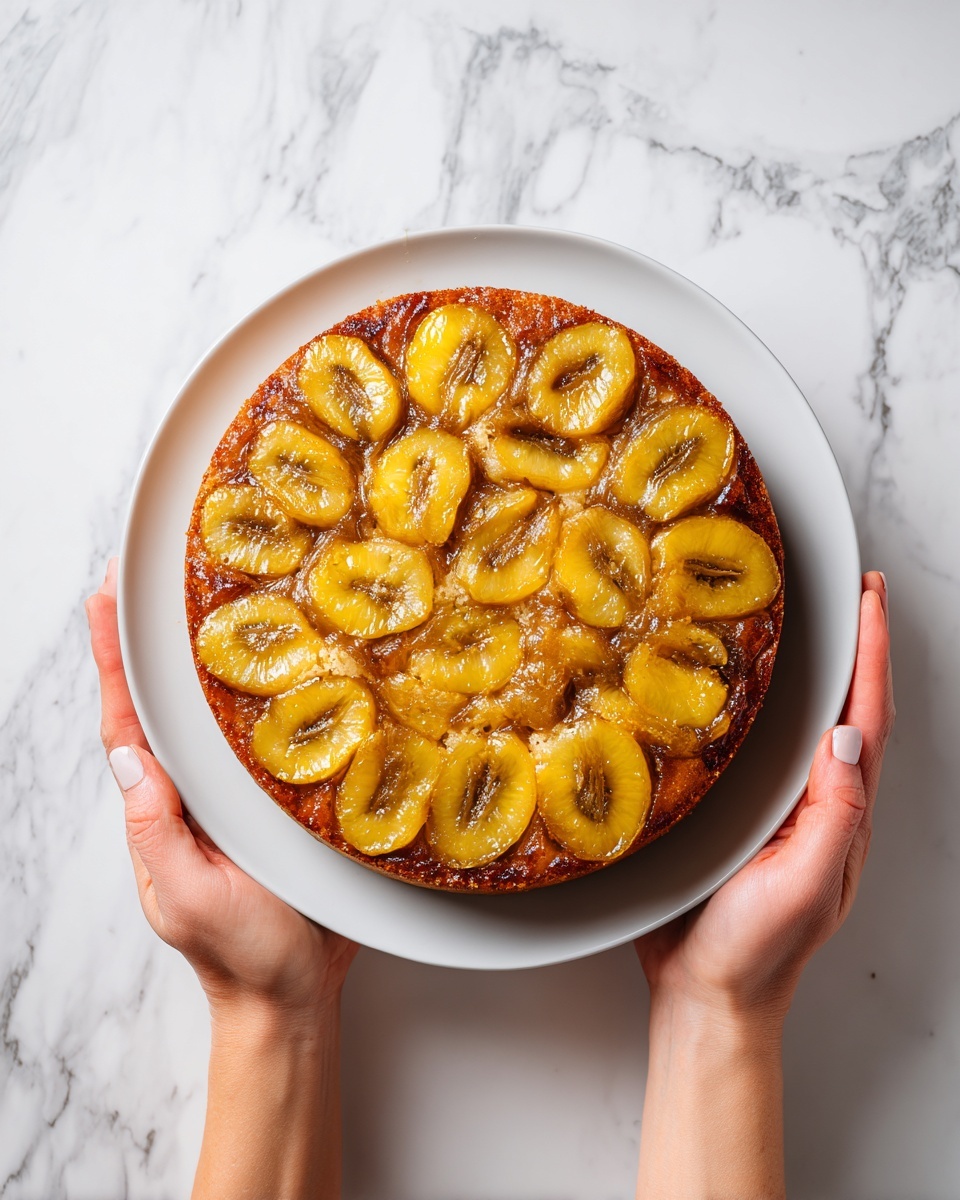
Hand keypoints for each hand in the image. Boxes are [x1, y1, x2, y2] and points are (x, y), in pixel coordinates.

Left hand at [86, 558, 357, 1020]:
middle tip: (148, 571)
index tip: (106, 596)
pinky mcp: (280, 798)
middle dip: (150, 638)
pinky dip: (265, 694)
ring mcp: (235, 794)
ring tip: (207, 594)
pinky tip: (282, 660)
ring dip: (204, 656)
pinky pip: (268, 736)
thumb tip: (131, 759)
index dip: (114, 658)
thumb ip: (155, 831)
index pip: (129, 722)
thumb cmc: (241, 953)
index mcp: (161, 809)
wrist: (293, 993)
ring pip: (215, 714)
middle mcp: (194, 791)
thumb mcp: (188, 897)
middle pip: (166, 703)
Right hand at [635, 571, 893, 1021]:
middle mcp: (813, 802)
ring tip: (799, 626)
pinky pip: (747, 751)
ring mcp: (774, 808)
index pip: (867, 719)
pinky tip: (729, 692)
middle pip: (844, 711)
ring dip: (809, 674)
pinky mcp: (732, 815)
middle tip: (846, 596)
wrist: (705, 996)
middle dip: (854, 650)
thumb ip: (835, 817)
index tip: (871, 598)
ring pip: (798, 728)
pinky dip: (752, 712)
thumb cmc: (756, 951)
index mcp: (840, 813)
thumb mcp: (806, 886)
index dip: (873, 654)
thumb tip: (847, 738)